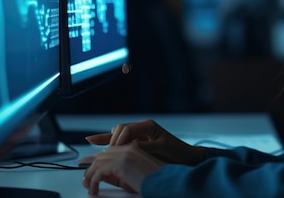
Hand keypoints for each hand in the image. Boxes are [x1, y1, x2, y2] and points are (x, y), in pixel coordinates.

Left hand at [82, 143, 161, 194]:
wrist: (166, 183)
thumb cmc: (155, 181)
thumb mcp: (133, 175)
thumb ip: (118, 173)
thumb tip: (101, 176)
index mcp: (133, 148)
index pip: (110, 150)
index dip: (98, 161)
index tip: (88, 169)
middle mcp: (128, 148)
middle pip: (103, 154)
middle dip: (92, 168)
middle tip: (87, 181)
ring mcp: (125, 153)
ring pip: (99, 161)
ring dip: (91, 175)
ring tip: (90, 187)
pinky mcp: (122, 162)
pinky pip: (100, 171)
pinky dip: (94, 181)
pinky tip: (94, 190)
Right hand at [85, 119, 205, 165]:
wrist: (187, 157)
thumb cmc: (177, 153)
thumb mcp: (160, 150)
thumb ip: (143, 147)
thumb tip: (128, 148)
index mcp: (148, 126)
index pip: (126, 129)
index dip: (118, 140)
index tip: (113, 152)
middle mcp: (143, 127)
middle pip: (119, 129)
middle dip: (111, 141)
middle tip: (104, 155)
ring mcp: (141, 134)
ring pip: (119, 134)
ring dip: (110, 143)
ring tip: (100, 153)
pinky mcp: (140, 141)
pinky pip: (123, 141)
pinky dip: (112, 144)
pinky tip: (96, 143)